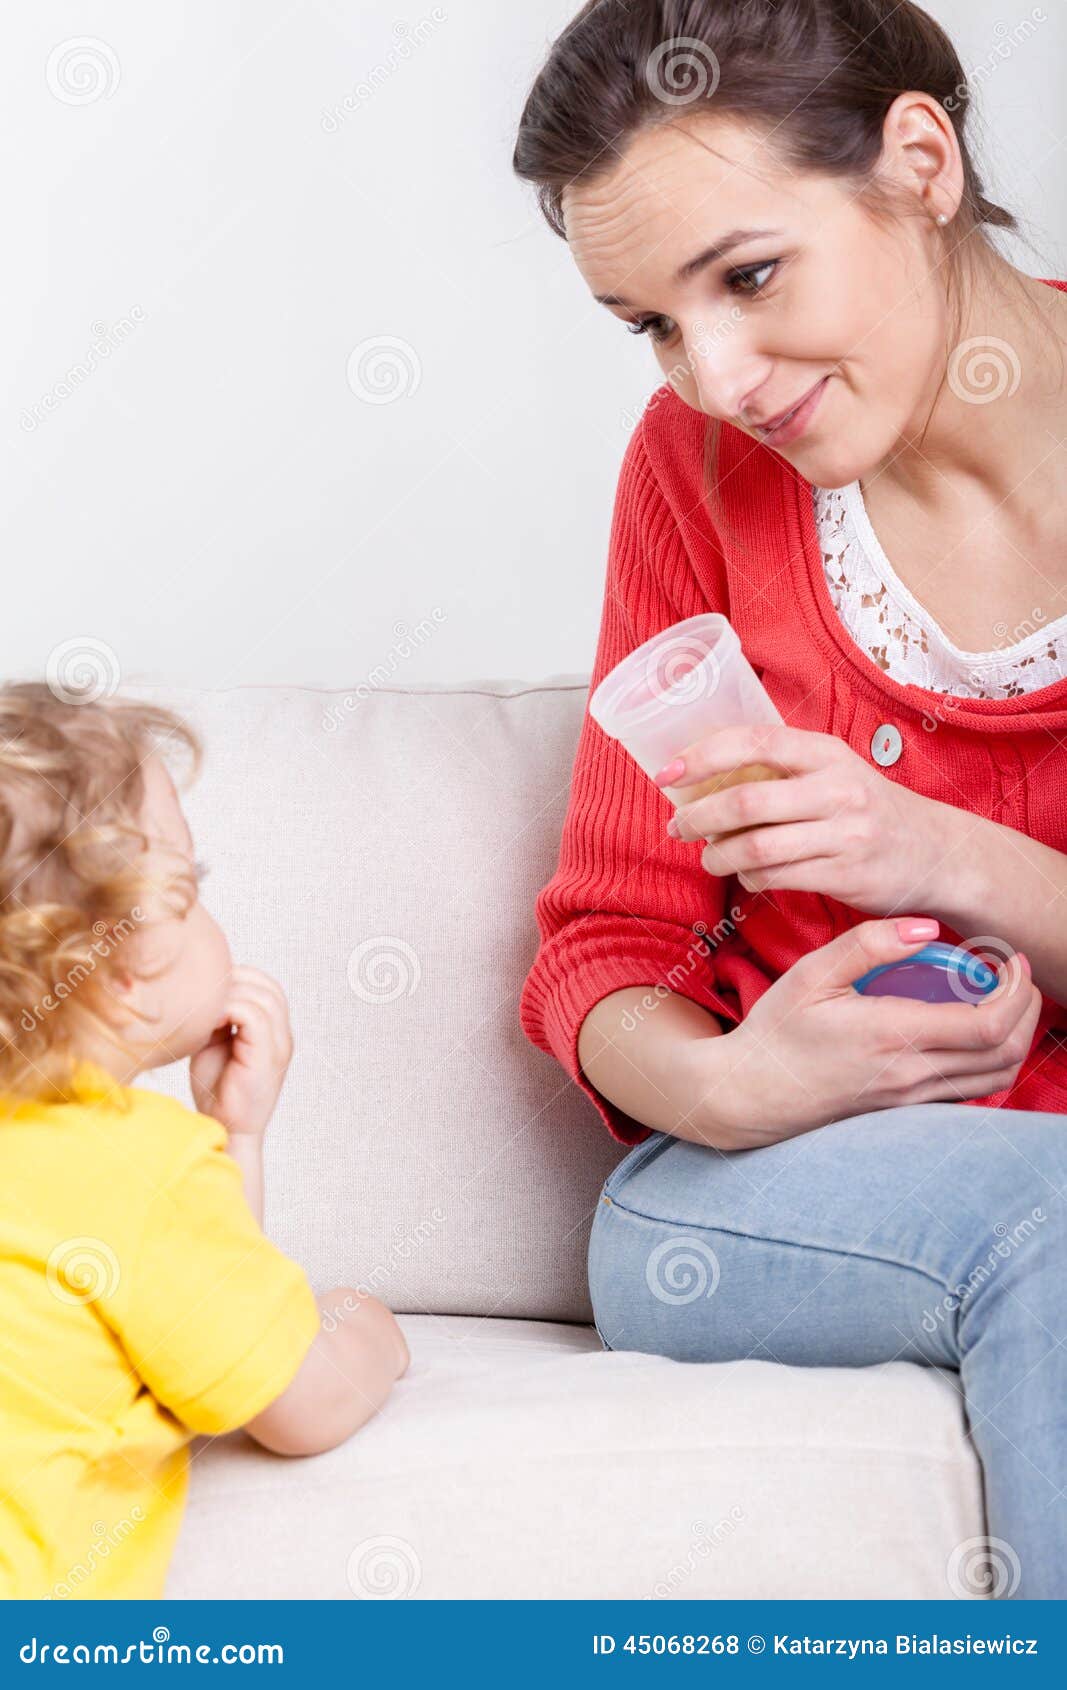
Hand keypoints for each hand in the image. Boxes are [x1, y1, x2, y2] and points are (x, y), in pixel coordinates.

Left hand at [189, 965, 292, 1136]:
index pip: (266, 985)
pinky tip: (209, 1023)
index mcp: (274, 1030)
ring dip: (229, 996)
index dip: (238, 978)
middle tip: (203, 997)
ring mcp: (280, 1045)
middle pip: (267, 985)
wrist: (225, 1129)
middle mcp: (283, 1035)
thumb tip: (207, 990)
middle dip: (233, 982)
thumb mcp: (215, 1043)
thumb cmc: (217, 1091)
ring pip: (263, 996)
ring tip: (205, 1012)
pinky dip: (228, 1011)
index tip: (207, 991)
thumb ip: (219, 1017)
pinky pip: (254, 1016)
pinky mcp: (268, 1056)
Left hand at [662, 723, 960, 914]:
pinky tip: (745, 875)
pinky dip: (750, 878)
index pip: (754, 742)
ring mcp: (845, 833)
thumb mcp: (835, 771)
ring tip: (707, 856)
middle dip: (698, 816)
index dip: (702, 756)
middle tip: (677, 826)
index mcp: (827, 752)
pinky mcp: (846, 875)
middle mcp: (838, 788)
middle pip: (746, 801)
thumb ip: (783, 768)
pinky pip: (777, 878)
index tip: (667, 774)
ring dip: (718, 854)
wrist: (937, 853)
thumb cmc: (868, 809)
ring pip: (756, 846)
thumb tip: (704, 774)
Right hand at [708, 918, 1041, 1145]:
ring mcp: (910, 1100)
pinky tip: (967, 1029)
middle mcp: (910, 1075)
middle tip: (1013, 975)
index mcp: (892, 1037)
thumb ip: (869, 944)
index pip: (988, 1025)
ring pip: (994, 1078)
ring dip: (1013, 1037)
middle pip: (1004, 1053)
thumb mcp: (811, 975)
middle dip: (1026, 1010)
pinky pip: (968, 1090)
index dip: (1016, 992)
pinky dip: (987, 1059)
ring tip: (1000, 999)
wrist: (748, 1095)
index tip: (1009, 960)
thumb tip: (927, 928)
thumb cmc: (775, 1033)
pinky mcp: (904, 1111)